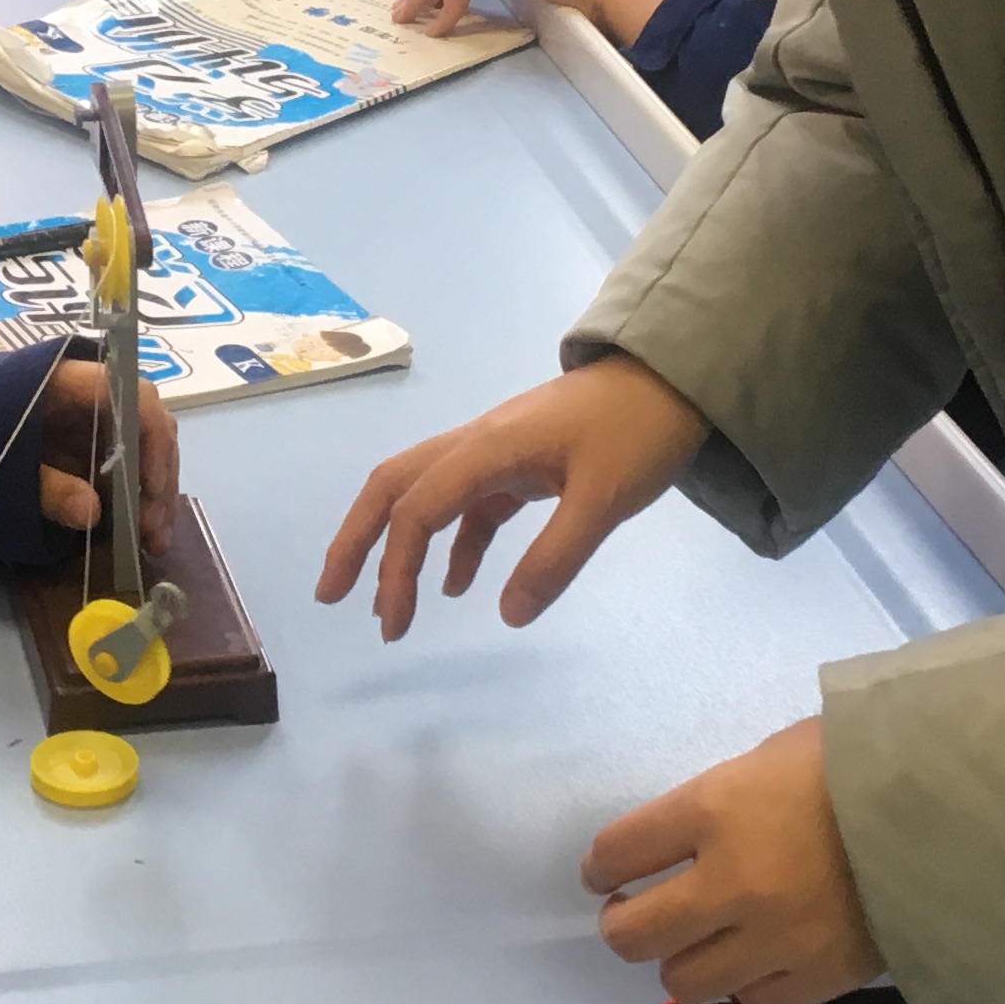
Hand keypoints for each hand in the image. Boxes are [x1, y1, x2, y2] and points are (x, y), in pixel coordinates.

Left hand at [37, 359, 180, 534]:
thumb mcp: (4, 465)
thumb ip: (46, 488)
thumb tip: (92, 514)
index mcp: (71, 379)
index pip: (130, 393)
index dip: (149, 436)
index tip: (148, 485)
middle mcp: (99, 390)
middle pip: (151, 423)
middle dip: (158, 478)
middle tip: (153, 531)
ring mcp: (106, 416)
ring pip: (152, 445)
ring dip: (158, 493)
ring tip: (154, 541)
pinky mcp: (106, 440)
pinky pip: (138, 462)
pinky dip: (144, 495)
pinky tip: (145, 531)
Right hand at [318, 353, 706, 639]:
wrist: (674, 377)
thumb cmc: (639, 431)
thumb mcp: (605, 500)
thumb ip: (555, 559)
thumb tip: (506, 616)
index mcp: (487, 449)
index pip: (417, 509)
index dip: (396, 568)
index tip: (395, 626)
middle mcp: (476, 444)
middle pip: (393, 487)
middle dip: (356, 541)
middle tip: (330, 596)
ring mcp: (495, 452)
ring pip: (424, 494)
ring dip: (398, 546)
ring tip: (387, 607)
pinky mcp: (519, 462)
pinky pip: (468, 504)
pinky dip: (453, 544)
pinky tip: (458, 586)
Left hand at [585, 721, 882, 1003]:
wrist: (950, 808)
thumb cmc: (855, 763)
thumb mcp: (771, 756)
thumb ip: (719, 800)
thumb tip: (683, 841)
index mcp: (713, 810)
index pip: (618, 850)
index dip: (601, 865)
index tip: (605, 871)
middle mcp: (731, 883)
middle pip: (633, 932)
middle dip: (623, 922)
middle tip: (635, 910)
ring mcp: (775, 939)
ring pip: (684, 978)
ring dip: (682, 957)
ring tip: (699, 938)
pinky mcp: (820, 977)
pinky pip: (753, 1000)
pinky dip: (746, 980)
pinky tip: (757, 956)